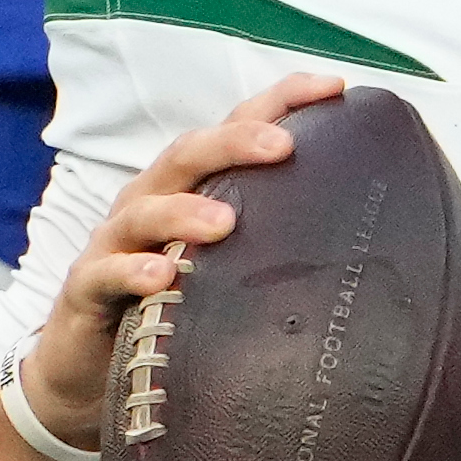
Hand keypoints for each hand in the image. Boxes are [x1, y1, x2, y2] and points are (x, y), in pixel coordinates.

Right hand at [9, 71, 344, 455]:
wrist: (91, 373)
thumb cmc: (176, 312)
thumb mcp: (232, 273)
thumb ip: (280, 247)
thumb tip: (375, 247)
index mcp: (193, 188)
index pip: (235, 128)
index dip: (281, 101)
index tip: (335, 87)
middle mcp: (152, 201)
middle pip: (189, 155)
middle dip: (234, 143)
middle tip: (283, 147)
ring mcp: (115, 244)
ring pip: (145, 209)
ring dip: (185, 211)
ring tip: (226, 222)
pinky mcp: (86, 291)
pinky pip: (104, 274)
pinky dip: (132, 271)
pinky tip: (162, 275)